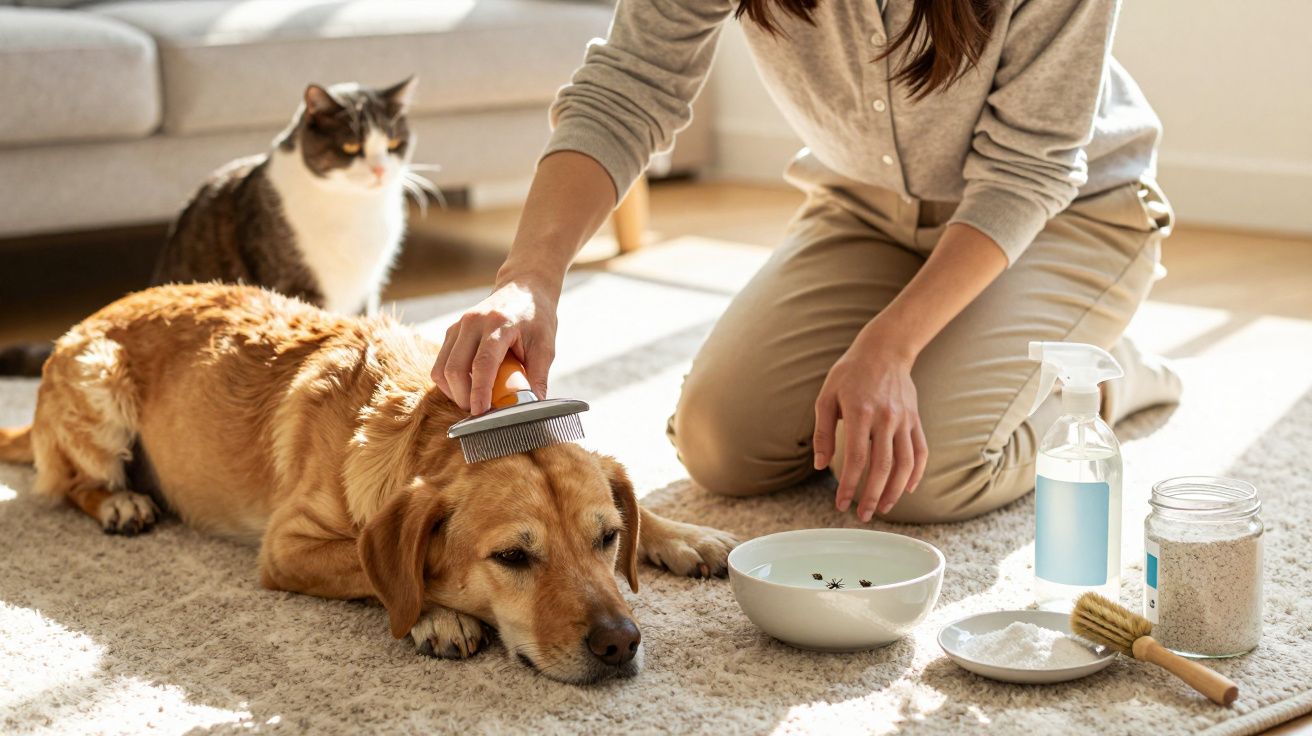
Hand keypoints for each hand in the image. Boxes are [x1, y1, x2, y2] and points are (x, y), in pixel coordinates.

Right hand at [431, 277, 558, 414]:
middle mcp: (473, 322)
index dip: (479, 392)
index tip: (481, 414)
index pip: (483, 363)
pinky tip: (468, 387)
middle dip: (463, 398)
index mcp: (498, 323)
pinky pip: (440, 364)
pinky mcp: (451, 332)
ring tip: (474, 401)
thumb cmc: (536, 317)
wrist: (523, 287)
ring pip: (441, 369)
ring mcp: (458, 326)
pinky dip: (450, 382)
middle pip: (454, 369)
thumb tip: (533, 410)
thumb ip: (537, 377)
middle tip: (481, 413)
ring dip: (454, 392)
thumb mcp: (545, 346)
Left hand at [812, 332, 927, 521]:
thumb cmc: (850, 374)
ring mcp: (904, 419)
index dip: (849, 485)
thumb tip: (819, 465)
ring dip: (895, 490)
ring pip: (905, 463)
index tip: (840, 504)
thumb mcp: (826, 397)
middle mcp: (886, 418)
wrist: (885, 350)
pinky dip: (916, 472)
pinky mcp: (915, 420)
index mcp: (860, 412)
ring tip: (884, 508)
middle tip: (863, 515)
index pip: (857, 458)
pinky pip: (920, 451)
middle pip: (882, 466)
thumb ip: (823, 432)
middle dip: (872, 495)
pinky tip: (907, 489)